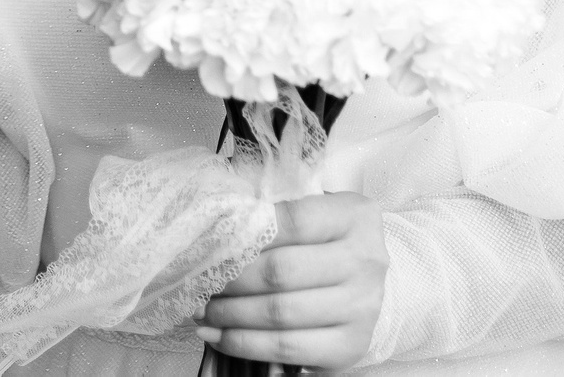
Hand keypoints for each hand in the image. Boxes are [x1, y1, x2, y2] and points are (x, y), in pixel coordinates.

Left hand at [200, 193, 388, 369]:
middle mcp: (365, 261)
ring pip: (279, 314)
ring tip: (202, 310)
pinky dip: (244, 343)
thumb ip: (273, 216)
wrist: (365, 285)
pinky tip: (218, 336)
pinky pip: (287, 349)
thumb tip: (213, 233)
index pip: (291, 221)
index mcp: (354, 216)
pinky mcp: (350, 346)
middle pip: (280, 272)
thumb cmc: (325, 242)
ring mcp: (362, 307)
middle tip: (199, 281)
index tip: (209, 243)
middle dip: (229, 279)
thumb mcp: (312, 215)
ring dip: (229, 315)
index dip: (245, 233)